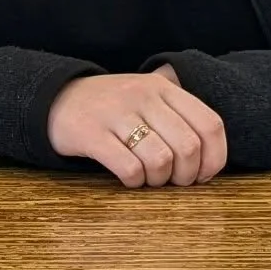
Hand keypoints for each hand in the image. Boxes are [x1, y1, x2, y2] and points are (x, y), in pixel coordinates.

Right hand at [46, 72, 226, 187]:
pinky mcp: (92, 134)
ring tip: (149, 179)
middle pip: (188, 147)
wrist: (56, 98)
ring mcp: (116, 113)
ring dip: (160, 181)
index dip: (214, 158)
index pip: (209, 124)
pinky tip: (129, 179)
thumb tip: (211, 157)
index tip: (203, 175)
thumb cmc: (112, 106)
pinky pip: (129, 168)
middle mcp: (142, 96)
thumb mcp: (147, 96)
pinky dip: (135, 182)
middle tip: (173, 181)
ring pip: (161, 160)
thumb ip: (179, 114)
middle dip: (186, 176)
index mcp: (162, 87)